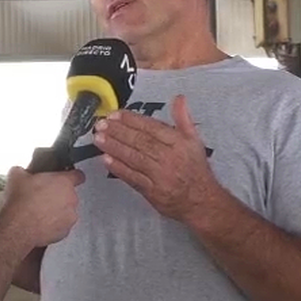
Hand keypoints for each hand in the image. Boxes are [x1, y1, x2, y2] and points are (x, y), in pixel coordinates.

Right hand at [0, 166, 84, 247]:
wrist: (18, 228)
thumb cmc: (21, 202)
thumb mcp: (16, 176)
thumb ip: (24, 170)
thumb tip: (20, 172)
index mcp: (64, 182)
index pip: (78, 175)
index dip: (72, 175)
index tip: (67, 177)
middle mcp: (71, 199)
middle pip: (69, 194)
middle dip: (57, 195)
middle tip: (42, 196)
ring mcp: (69, 217)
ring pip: (66, 211)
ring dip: (56, 211)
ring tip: (39, 212)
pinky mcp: (64, 232)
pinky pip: (61, 226)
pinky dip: (53, 225)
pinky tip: (39, 223)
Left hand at [94, 95, 221, 223]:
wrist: (201, 201)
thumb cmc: (196, 170)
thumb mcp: (195, 141)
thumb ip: (184, 118)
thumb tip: (179, 98)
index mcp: (178, 143)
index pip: (151, 127)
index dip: (131, 120)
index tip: (116, 115)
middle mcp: (169, 157)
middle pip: (140, 142)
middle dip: (118, 132)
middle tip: (101, 124)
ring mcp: (160, 176)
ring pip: (134, 158)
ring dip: (114, 147)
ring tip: (99, 138)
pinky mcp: (152, 192)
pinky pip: (132, 177)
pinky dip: (118, 168)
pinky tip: (105, 159)